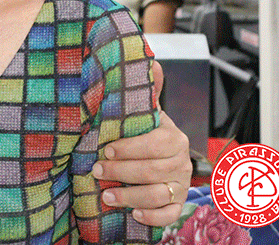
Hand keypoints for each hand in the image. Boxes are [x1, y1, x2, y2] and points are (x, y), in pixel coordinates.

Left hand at [92, 62, 192, 226]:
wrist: (155, 158)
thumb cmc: (143, 134)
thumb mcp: (145, 113)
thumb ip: (147, 91)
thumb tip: (154, 62)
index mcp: (173, 137)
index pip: (155, 145)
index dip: (130, 149)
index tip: (107, 150)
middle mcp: (181, 162)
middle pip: (153, 171)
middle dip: (122, 172)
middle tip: (97, 171)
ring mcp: (181, 185)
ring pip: (158, 194)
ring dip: (130, 197)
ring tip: (106, 196)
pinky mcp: (177, 204)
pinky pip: (169, 215)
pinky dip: (152, 216)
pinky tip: (134, 214)